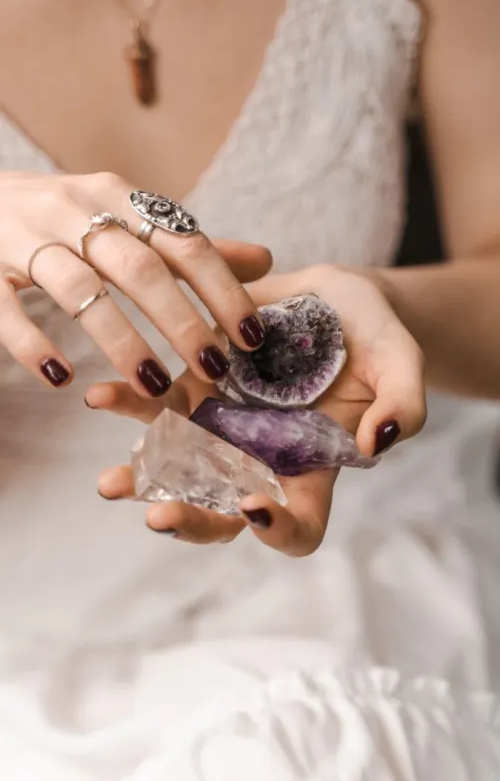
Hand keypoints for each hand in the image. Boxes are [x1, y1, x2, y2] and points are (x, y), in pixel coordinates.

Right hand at [0, 171, 269, 392]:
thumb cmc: (67, 217)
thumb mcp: (126, 219)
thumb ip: (187, 245)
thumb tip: (264, 260)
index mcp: (120, 199)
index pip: (184, 242)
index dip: (222, 289)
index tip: (250, 336)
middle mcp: (76, 211)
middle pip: (137, 266)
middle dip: (181, 321)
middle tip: (213, 370)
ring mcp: (27, 238)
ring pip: (78, 288)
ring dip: (119, 339)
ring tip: (153, 384)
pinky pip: (6, 307)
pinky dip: (32, 342)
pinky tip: (61, 378)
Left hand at [96, 264, 425, 555]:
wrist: (336, 296)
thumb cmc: (377, 336)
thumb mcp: (401, 362)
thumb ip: (402, 405)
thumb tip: (375, 445)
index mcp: (313, 466)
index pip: (300, 524)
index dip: (279, 530)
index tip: (256, 507)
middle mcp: (261, 456)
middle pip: (223, 511)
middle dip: (191, 520)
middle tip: (160, 516)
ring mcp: (226, 423)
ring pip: (177, 466)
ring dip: (140, 478)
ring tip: (110, 484)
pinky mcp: (197, 383)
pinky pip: (158, 402)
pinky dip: (127, 402)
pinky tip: (99, 396)